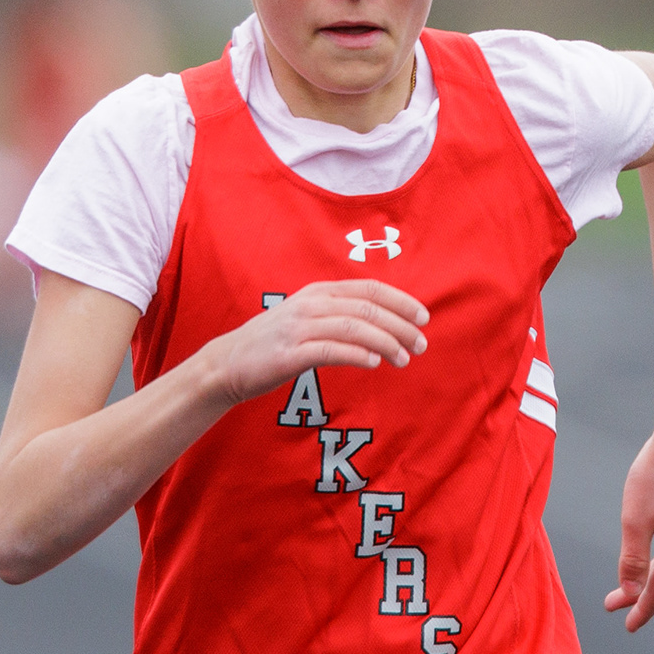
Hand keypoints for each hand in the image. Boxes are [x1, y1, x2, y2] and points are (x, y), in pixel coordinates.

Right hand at [209, 280, 428, 406]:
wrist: (229, 363)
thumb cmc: (275, 344)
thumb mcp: (308, 319)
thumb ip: (339, 316)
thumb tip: (382, 325)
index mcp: (319, 292)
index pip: (369, 289)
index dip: (401, 301)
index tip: (424, 317)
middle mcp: (311, 304)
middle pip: (367, 309)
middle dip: (401, 326)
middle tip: (421, 345)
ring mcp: (299, 327)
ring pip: (354, 328)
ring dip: (385, 343)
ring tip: (404, 359)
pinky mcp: (290, 353)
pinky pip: (331, 350)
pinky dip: (356, 355)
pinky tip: (375, 363)